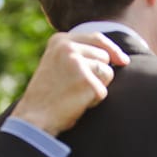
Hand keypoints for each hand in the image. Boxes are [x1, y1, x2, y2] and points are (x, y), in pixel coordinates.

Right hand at [11, 32, 129, 135]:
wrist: (34, 118)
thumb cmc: (48, 95)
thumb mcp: (57, 64)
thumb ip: (78, 54)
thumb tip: (119, 57)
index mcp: (60, 41)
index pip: (97, 38)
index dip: (112, 50)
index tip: (123, 60)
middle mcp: (68, 48)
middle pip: (105, 56)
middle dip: (99, 73)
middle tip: (76, 86)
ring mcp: (78, 64)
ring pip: (108, 73)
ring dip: (97, 86)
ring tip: (75, 94)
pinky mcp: (87, 82)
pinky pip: (104, 91)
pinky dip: (94, 101)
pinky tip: (76, 104)